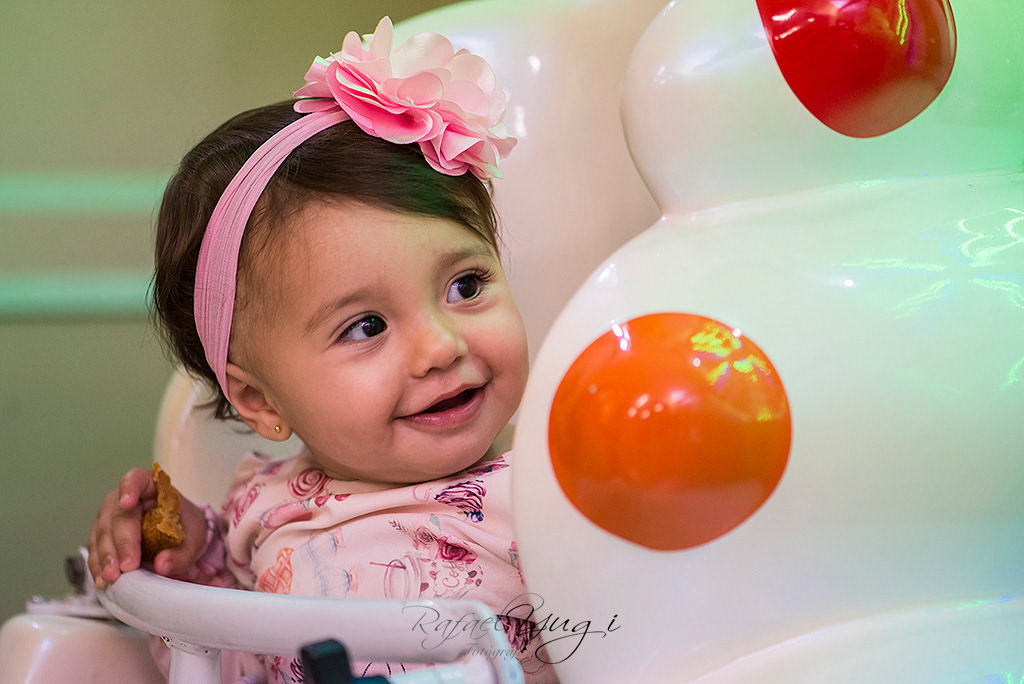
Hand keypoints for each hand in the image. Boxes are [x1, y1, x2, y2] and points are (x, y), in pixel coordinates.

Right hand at [87, 467, 208, 589]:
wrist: (176, 536)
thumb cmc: (184, 529)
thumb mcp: (193, 539)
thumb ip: (182, 552)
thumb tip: (162, 565)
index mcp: (151, 487)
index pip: (137, 479)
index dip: (130, 488)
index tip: (127, 503)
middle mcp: (125, 498)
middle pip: (118, 515)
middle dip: (121, 543)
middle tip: (127, 566)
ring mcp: (109, 516)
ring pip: (101, 533)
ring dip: (106, 557)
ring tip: (112, 577)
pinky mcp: (101, 535)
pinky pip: (95, 549)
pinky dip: (98, 566)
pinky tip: (103, 580)